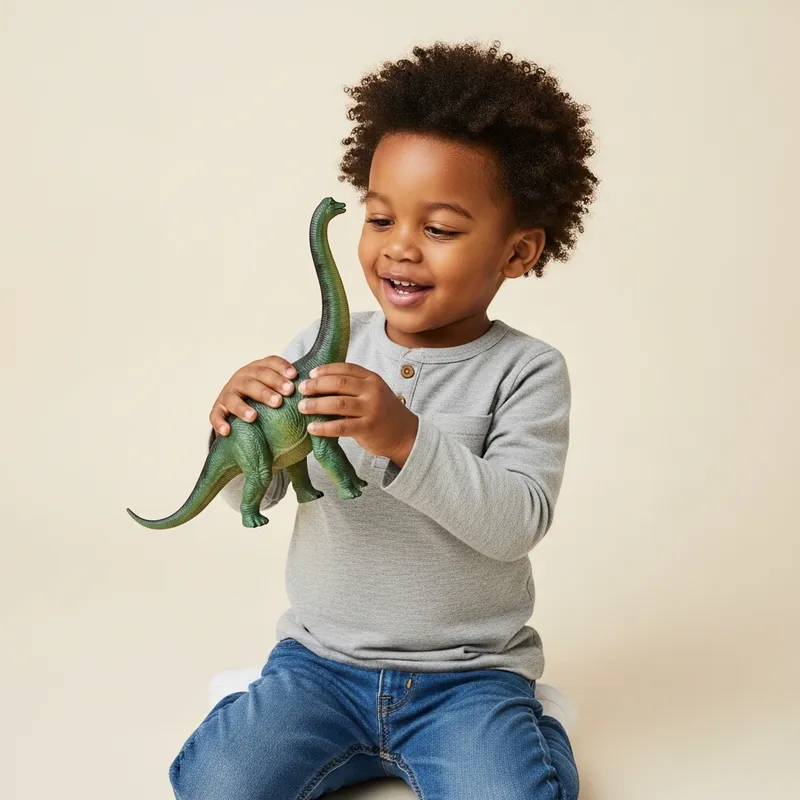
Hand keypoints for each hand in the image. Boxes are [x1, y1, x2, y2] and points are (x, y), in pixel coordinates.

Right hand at [210, 355, 297, 435]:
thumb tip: (322, 392)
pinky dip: (220, 422)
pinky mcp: (218, 409)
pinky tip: (227, 431)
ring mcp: (229, 393)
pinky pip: (215, 415)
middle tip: (283, 397)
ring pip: (234, 396)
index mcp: (259, 369)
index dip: (281, 368)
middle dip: (269, 386)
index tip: (294, 376)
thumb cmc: (266, 399)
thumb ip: (292, 388)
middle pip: (254, 378)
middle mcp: (242, 377)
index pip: (270, 362)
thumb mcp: (278, 389)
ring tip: (254, 416)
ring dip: (243, 406)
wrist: (239, 410)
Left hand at [297, 363, 418, 466]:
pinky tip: (312, 428)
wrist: (405, 434)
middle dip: (316, 385)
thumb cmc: (383, 412)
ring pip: (338, 403)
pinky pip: (341, 426)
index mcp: (372, 379)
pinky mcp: (367, 428)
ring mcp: (371, 409)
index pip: (346, 368)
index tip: (310, 374)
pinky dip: (324, 427)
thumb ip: (354, 386)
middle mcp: (372, 391)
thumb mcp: (373, 392)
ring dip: (316, 405)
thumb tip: (319, 384)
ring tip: (302, 407)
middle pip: (339, 383)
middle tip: (301, 390)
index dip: (326, 370)